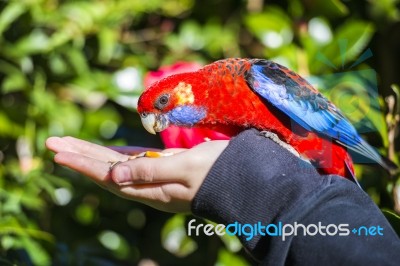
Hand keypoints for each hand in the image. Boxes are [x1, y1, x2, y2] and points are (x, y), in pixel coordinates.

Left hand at [45, 137, 228, 212]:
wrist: (243, 179)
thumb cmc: (217, 172)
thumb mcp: (185, 169)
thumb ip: (150, 171)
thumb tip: (113, 176)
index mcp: (151, 188)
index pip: (108, 175)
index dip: (83, 163)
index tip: (58, 151)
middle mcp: (149, 186)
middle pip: (106, 170)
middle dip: (80, 156)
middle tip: (52, 143)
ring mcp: (156, 178)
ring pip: (117, 165)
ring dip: (93, 154)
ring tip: (71, 145)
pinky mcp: (164, 168)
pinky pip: (134, 161)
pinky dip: (117, 154)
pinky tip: (107, 151)